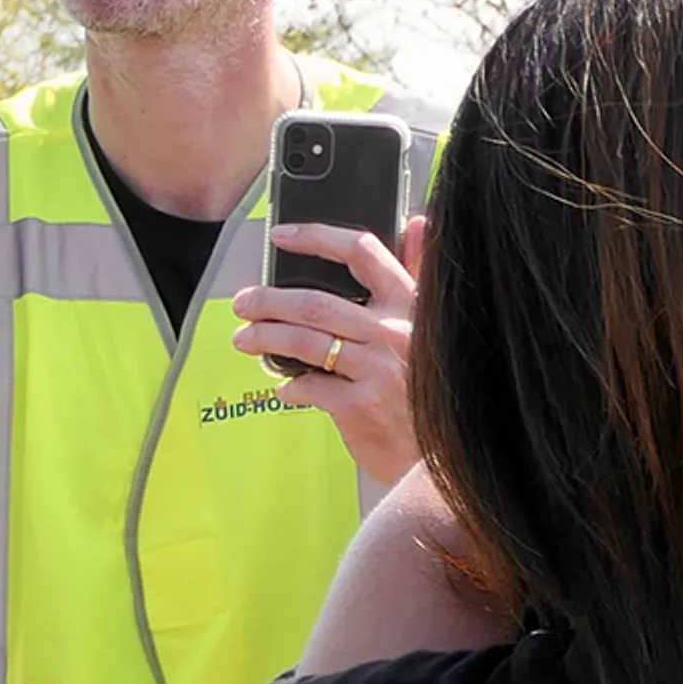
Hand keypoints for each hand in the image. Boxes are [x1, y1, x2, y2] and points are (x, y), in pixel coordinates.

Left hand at [235, 215, 424, 485]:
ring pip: (303, 341)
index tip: (282, 237)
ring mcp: (377, 370)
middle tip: (244, 304)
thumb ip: (420, 274)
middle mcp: (394, 333)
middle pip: (315, 302)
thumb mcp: (433, 329)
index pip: (361, 253)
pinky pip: (308, 386)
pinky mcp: (360, 407)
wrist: (439, 460)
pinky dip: (288, 385)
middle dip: (268, 300)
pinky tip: (283, 387)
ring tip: (243, 339)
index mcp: (410, 307)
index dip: (316, 238)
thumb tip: (417, 223)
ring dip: (263, 337)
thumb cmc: (431, 394)